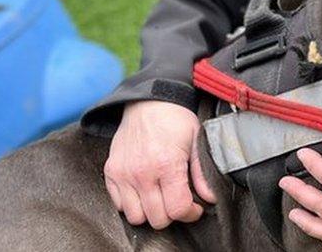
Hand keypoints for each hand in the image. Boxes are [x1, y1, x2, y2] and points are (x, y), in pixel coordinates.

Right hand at [104, 100, 216, 228]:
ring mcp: (124, 174)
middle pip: (157, 219)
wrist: (148, 102)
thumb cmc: (174, 120)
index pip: (177, 209)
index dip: (190, 214)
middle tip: (178, 200)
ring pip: (136, 217)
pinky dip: (132, 204)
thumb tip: (210, 198)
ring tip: (161, 198)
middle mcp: (142, 173)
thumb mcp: (196, 141)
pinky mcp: (111, 172)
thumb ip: (202, 173)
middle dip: (172, 214)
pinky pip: (118, 205)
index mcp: (167, 164)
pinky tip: (144, 192)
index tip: (194, 207)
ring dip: (150, 212)